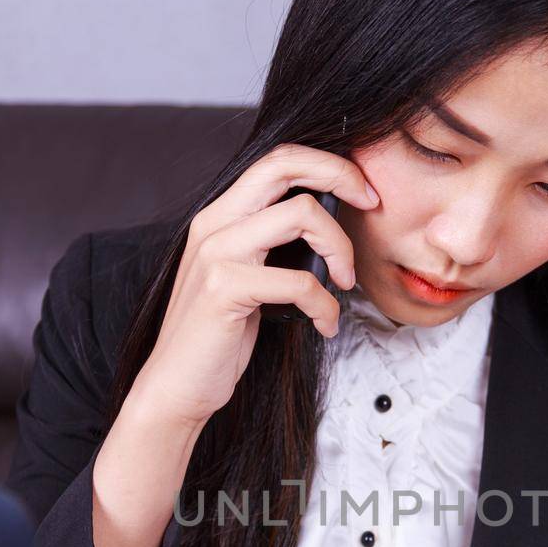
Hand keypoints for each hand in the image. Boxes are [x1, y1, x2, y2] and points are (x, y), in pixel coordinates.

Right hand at [128, 145, 379, 433]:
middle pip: (285, 166)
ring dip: (340, 250)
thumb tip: (326, 230)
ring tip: (344, 283)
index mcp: (219, 215)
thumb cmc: (217, 336)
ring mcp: (217, 253)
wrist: (176, 385)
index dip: (327, 164)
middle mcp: (214, 224)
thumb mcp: (244, 277)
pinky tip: (325, 324)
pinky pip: (300, 281)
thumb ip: (270, 245)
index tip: (362, 190)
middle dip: (340, 175)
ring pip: (301, 215)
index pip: (276, 160)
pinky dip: (326, 305)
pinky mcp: (225, 289)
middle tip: (371, 204)